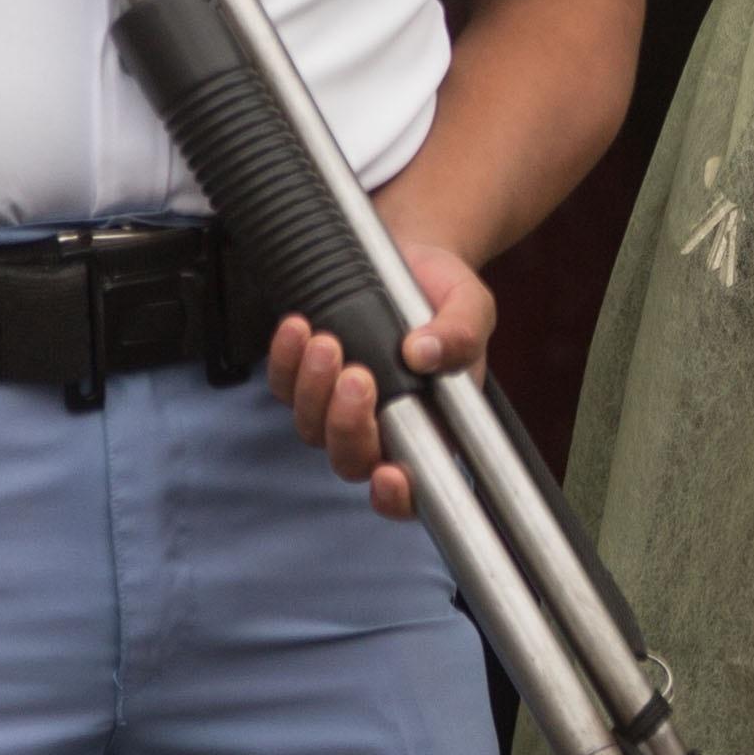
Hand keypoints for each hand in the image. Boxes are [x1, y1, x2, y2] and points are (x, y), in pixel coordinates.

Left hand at [271, 234, 490, 521]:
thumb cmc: (445, 292)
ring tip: (327, 342)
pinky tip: (299, 328)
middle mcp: (382, 428)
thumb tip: (423, 354)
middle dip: (348, 427)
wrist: (411, 257)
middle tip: (358, 376)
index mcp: (432, 426)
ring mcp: (339, 408)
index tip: (389, 476)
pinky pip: (283, 387)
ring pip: (312, 428)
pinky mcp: (308, 379)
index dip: (398, 497)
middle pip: (352, 461)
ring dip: (314, 390)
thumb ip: (460, 333)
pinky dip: (285, 362)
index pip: (414, 489)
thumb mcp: (470, 306)